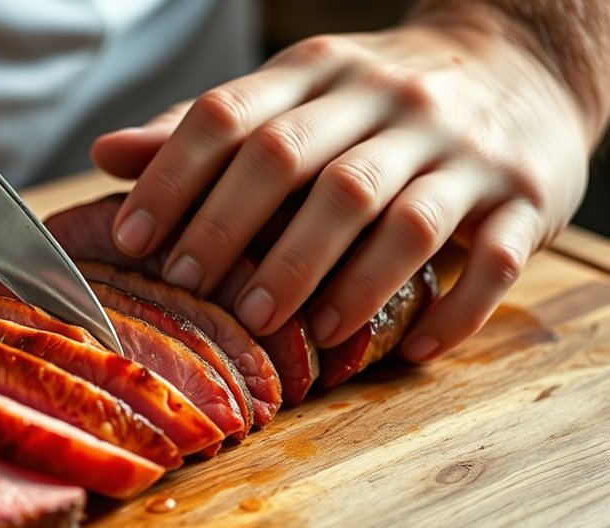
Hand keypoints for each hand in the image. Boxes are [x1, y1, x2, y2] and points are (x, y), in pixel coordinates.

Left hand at [92, 22, 590, 361]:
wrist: (521, 68)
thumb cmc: (381, 100)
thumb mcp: (297, 92)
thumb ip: (209, 128)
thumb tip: (109, 152)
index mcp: (320, 73)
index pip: (230, 116)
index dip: (173, 180)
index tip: (134, 242)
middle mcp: (391, 102)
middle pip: (300, 165)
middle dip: (237, 236)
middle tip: (199, 295)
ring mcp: (464, 150)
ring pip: (398, 217)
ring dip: (339, 281)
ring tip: (298, 332)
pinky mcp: (526, 197)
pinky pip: (492, 262)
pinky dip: (450, 312)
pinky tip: (409, 350)